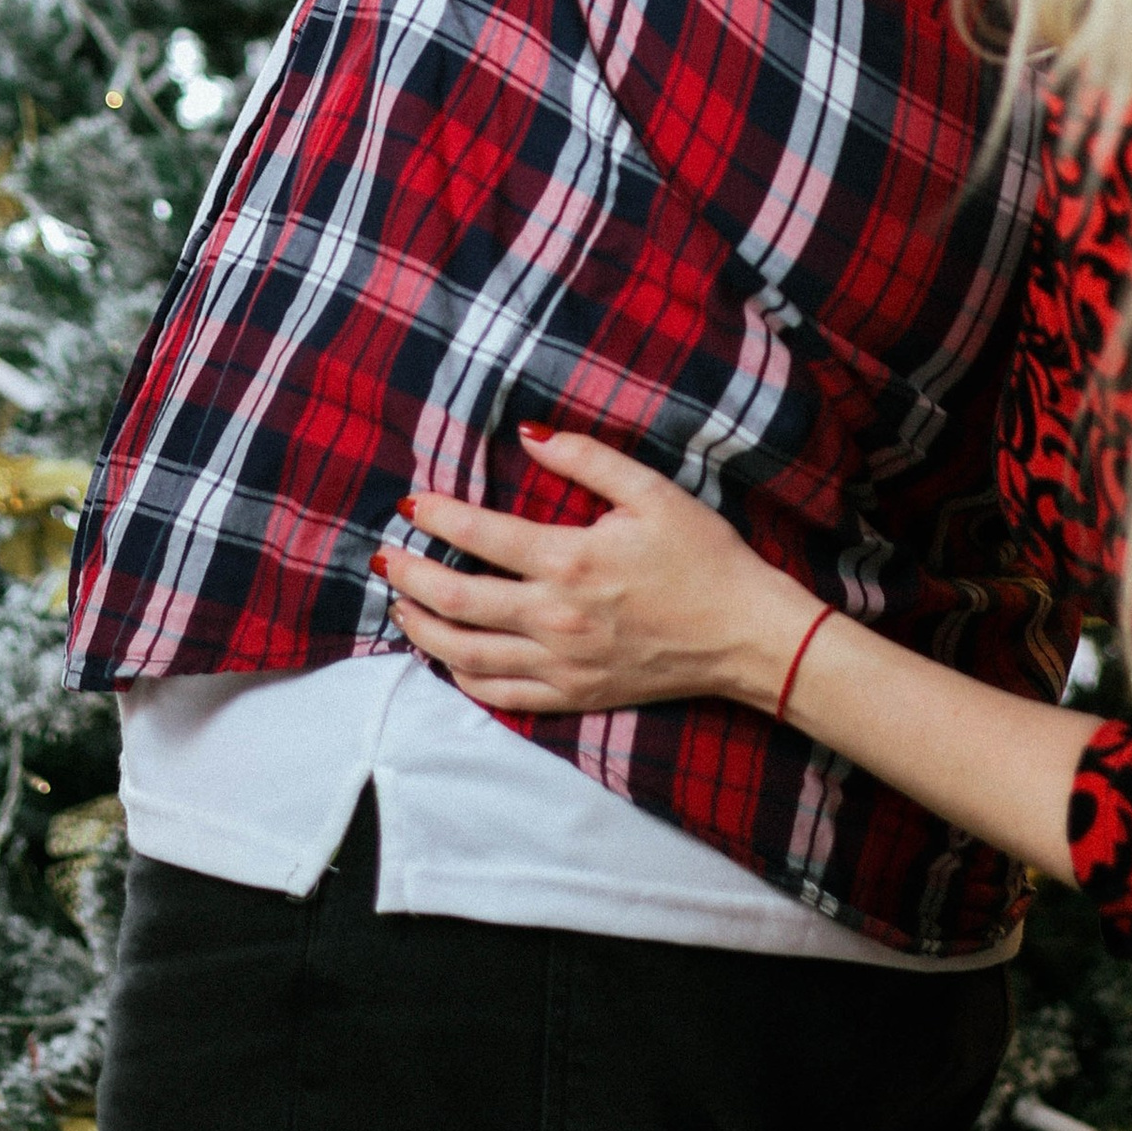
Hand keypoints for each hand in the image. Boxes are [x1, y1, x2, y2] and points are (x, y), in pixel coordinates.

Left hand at [378, 428, 820, 716]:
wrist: (744, 634)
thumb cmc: (703, 556)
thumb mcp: (651, 491)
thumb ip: (586, 459)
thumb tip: (528, 436)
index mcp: (571, 559)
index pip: (481, 536)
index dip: (438, 516)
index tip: (411, 504)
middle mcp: (556, 616)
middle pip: (458, 599)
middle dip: (411, 577)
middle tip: (386, 560)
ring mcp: (561, 663)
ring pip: (467, 654)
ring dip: (424, 629)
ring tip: (402, 607)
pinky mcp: (574, 694)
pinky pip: (500, 694)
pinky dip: (463, 678)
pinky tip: (449, 659)